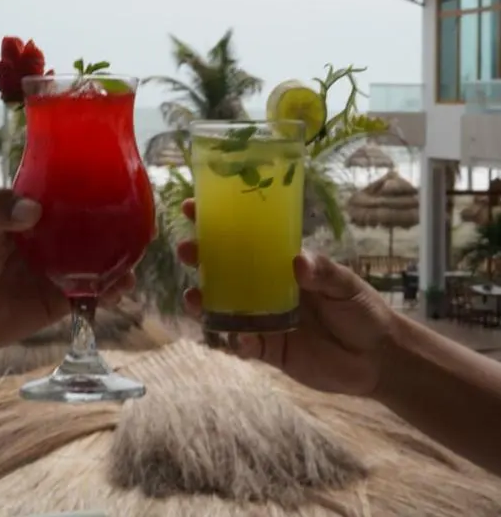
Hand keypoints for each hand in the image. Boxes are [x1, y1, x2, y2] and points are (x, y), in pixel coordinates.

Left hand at [0, 190, 133, 358]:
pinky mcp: (62, 299)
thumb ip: (0, 211)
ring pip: (100, 261)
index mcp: (36, 213)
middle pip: (95, 227)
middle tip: (146, 228)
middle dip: (122, 227)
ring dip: (121, 261)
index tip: (125, 187)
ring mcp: (62, 268)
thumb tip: (33, 208)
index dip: (99, 190)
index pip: (73, 195)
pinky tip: (120, 290)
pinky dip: (110, 292)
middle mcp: (54, 238)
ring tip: (133, 266)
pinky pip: (93, 294)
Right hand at [178, 198, 392, 396]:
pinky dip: (236, 341)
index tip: (193, 208)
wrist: (378, 357)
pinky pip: (244, 344)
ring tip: (192, 298)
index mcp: (281, 264)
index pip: (246, 238)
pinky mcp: (270, 350)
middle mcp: (266, 288)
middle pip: (224, 270)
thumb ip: (322, 271)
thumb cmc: (362, 309)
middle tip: (186, 249)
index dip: (218, 222)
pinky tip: (237, 337)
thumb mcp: (345, 283)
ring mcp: (265, 319)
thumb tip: (297, 263)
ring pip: (225, 307)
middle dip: (200, 258)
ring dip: (205, 301)